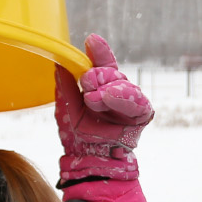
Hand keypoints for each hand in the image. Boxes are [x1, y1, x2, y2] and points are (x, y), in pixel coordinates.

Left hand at [56, 35, 153, 182]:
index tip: (91, 40)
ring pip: (124, 84)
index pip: (102, 64)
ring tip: (93, 98)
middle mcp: (117, 92)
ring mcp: (130, 103)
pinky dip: (124, 98)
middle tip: (87, 86)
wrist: (89, 161)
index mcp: (100, 87)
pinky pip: (138, 102)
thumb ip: (66, 85)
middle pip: (112, 73)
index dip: (99, 52)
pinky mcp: (141, 115)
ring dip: (108, 88)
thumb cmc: (77, 137)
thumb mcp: (66, 108)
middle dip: (98, 77)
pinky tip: (110, 97)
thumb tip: (60, 62)